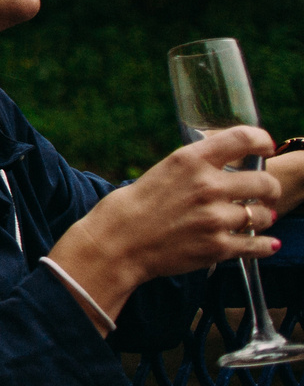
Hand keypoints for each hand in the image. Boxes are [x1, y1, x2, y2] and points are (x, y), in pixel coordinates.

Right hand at [52, 126, 281, 316]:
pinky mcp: (217, 247)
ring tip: (253, 220)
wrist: (116, 243)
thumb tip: (228, 167)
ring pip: (263, 215)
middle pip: (265, 181)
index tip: (266, 148)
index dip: (263, 141)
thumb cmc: (133, 206)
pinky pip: (257, 244)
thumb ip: (196, 167)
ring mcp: (214, 218)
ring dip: (262, 218)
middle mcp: (207, 186)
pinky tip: (266, 244)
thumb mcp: (163, 171)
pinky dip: (264, 245)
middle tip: (266, 195)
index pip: (243, 138)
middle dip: (270, 189)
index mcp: (191, 160)